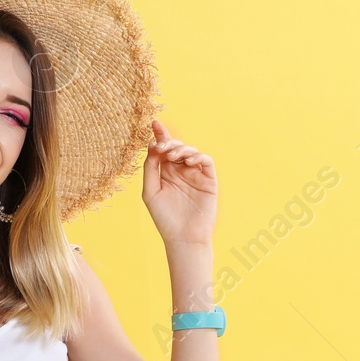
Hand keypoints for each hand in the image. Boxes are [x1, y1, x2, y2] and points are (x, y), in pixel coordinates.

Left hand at [141, 118, 216, 247]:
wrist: (183, 237)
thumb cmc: (165, 218)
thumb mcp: (150, 191)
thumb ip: (150, 168)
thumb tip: (153, 145)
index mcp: (166, 173)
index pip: (163, 149)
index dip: (160, 135)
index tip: (153, 123)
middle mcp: (181, 171)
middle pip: (176, 147)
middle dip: (169, 142)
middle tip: (162, 145)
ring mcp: (195, 175)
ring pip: (191, 151)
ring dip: (181, 149)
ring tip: (172, 157)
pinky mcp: (209, 180)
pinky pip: (206, 161)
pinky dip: (198, 156)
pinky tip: (187, 160)